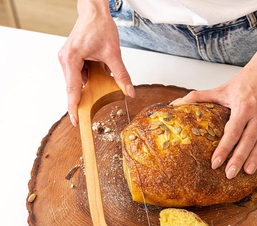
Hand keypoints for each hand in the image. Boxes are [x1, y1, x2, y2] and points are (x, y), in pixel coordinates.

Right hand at [58, 1, 134, 125]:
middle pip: (75, 87)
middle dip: (86, 95)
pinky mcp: (71, 59)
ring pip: (78, 81)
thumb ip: (121, 75)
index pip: (73, 89)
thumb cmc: (99, 26)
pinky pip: (80, 75)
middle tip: (95, 102)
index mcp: (71, 59)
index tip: (76, 122)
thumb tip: (129, 91)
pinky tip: (99, 66)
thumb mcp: (114, 53)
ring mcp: (67, 59)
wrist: (94, 11)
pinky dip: (91, 76)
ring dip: (91, 82)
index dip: (74, 108)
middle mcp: (65, 60)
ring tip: (101, 68)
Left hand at [172, 59, 256, 177]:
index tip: (215, 163)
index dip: (223, 149)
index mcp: (244, 107)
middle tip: (229, 175)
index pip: (232, 133)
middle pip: (247, 142)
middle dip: (238, 160)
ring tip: (247, 173)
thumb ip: (199, 96)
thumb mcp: (222, 88)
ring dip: (254, 159)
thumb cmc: (246, 79)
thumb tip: (176, 104)